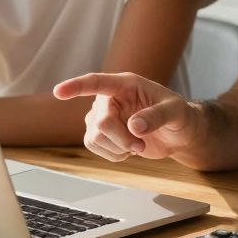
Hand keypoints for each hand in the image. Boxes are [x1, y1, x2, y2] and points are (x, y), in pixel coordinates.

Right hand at [53, 72, 203, 161]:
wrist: (176, 134)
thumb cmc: (178, 115)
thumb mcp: (176, 112)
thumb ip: (156, 116)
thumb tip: (134, 126)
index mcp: (125, 84)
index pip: (97, 82)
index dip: (77, 87)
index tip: (59, 92)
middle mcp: (109, 98)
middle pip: (101, 122)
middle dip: (121, 139)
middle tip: (140, 145)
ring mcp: (102, 116)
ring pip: (94, 137)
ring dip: (117, 148)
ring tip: (137, 146)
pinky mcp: (101, 134)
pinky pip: (93, 146)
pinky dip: (112, 154)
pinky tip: (128, 150)